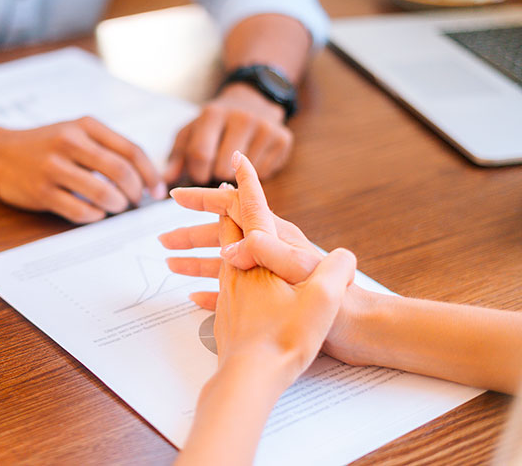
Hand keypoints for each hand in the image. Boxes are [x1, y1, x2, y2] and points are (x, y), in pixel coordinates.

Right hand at [0, 117, 164, 223]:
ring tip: (116, 207)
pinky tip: (96, 213)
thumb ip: (107, 147)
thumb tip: (145, 176)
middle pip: (121, 172)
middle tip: (135, 202)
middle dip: (135, 192)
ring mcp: (54, 167)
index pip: (131, 150)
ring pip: (102, 193)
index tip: (157, 192)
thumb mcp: (75, 132)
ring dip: (117, 205)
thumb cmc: (45, 145)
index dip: (150, 175)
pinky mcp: (42, 191)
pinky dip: (95, 215)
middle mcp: (70, 142)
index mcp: (85, 125)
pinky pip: (80, 210)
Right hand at [159, 151, 366, 362]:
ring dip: (194, 259)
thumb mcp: (303, 272)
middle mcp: (268, 250)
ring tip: (169, 262)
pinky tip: (193, 296)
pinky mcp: (267, 299)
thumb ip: (270, 252)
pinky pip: (231, 291)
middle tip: (164, 235)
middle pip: (222, 232)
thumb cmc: (339, 304)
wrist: (359, 330)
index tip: (181, 191)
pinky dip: (210, 291)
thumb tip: (232, 245)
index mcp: (276, 238)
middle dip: (191, 230)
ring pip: (221, 261)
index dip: (210, 196)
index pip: (238, 206)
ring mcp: (266, 274)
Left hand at [164, 84, 292, 184]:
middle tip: (218, 167)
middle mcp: (242, 117)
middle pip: (222, 170)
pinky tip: (253, 158)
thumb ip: (176, 158)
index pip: (199, 155)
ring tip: (235, 161)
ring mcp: (265, 127)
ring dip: (237, 177)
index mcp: (213, 113)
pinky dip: (256, 175)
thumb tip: (165, 182)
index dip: (196, 173)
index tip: (199, 174)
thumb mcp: (190, 132)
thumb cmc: (214, 123)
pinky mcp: (283, 139)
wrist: (252, 100)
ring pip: (245, 177)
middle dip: (216, 176)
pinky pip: (265, 174)